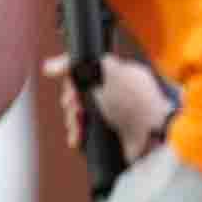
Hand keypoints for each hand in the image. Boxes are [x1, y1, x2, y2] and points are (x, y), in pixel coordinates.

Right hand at [48, 53, 174, 162]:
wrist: (153, 137)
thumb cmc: (135, 101)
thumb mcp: (104, 72)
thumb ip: (75, 64)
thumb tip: (48, 66)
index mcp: (118, 75)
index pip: (85, 74)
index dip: (73, 82)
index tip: (72, 90)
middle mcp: (117, 95)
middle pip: (80, 96)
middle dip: (72, 104)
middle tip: (77, 110)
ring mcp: (115, 116)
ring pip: (81, 116)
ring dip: (73, 121)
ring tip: (77, 127)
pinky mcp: (112, 136)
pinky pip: (86, 133)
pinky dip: (79, 135)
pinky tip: (77, 138)